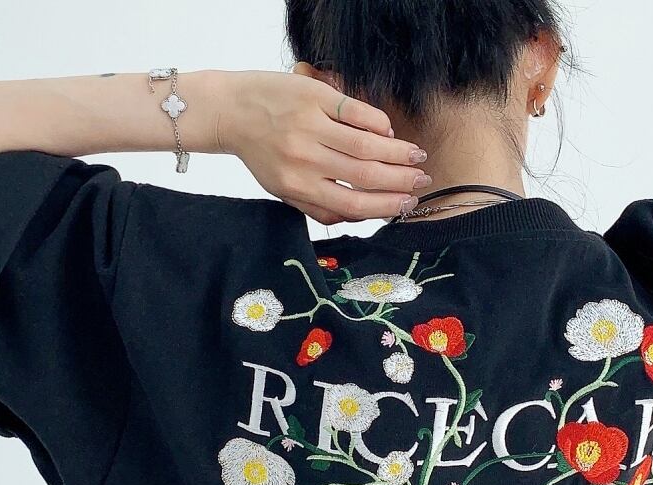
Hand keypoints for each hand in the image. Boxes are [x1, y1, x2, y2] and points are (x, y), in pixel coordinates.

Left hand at [210, 69, 429, 224]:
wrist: (231, 110)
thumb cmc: (262, 153)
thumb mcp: (283, 190)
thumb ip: (317, 207)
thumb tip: (355, 219)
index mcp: (299, 186)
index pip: (353, 204)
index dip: (385, 207)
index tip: (406, 205)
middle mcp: (306, 159)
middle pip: (365, 176)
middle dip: (400, 181)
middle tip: (421, 180)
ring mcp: (310, 126)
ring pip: (365, 145)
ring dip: (397, 153)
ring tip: (416, 156)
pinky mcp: (313, 96)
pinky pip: (355, 112)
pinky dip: (377, 123)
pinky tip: (389, 132)